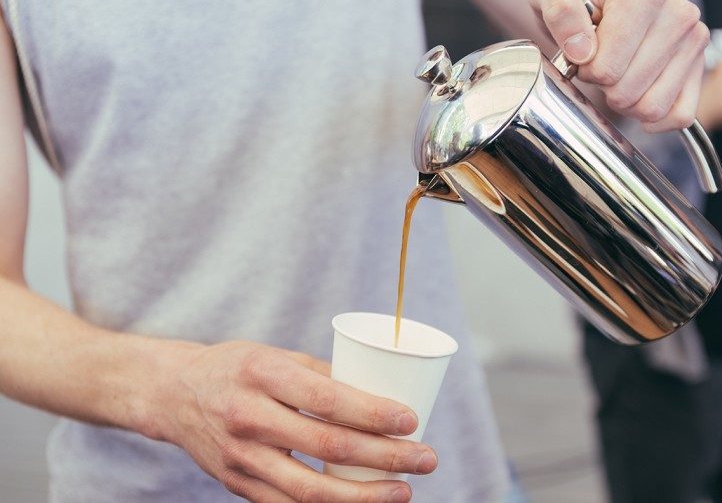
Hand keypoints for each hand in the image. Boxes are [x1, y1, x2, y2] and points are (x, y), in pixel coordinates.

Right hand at [158, 341, 434, 501]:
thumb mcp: (275, 355)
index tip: (411, 420)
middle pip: (328, 447)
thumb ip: (321, 375)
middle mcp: (248, 417)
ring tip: (403, 491)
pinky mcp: (237, 484)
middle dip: (386, 457)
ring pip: (310, 491)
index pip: (327, 400)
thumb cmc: (234, 367)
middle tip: (425, 458)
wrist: (173, 394)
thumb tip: (377, 395)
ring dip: (364, 496)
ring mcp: (240, 457)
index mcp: (261, 374)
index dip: (374, 413)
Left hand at [528, 0, 709, 131]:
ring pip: (652, 107)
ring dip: (626, 103)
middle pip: (628, 91)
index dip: (586, 71)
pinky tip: (637, 100)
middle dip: (604, 87)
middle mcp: (679, 15)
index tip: (583, 54)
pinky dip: (654, 119)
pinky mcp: (699, 68)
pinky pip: (680, 116)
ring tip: (618, 76)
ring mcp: (693, 42)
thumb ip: (561, 13)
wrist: (596, 1)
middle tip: (601, 65)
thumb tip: (582, 50)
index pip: (608, 67)